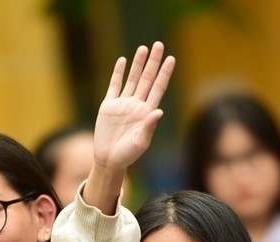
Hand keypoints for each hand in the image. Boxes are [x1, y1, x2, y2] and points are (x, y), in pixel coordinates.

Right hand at [93, 42, 175, 172]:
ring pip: (132, 79)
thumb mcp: (140, 142)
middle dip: (153, 62)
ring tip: (143, 48)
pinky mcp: (109, 106)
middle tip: (159, 44)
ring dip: (138, 64)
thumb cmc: (128, 155)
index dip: (164, 73)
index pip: (158, 88)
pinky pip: (114, 85)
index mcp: (147, 112)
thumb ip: (149, 127)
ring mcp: (123, 104)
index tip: (171, 59)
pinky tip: (123, 61)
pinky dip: (118, 73)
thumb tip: (159, 111)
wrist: (108, 159)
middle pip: (147, 79)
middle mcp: (137, 105)